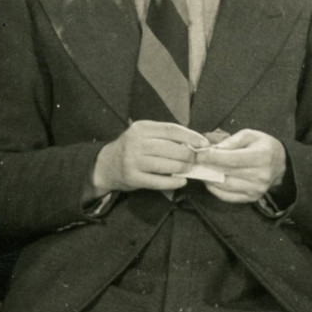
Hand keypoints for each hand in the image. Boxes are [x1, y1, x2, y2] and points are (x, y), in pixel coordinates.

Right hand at [91, 120, 207, 196]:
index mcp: (142, 128)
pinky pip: (158, 181)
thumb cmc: (133, 148)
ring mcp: (133, 161)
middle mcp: (136, 143)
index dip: (191, 136)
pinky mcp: (132, 178)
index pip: (171, 129)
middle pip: (170, 148)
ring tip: (189, 169)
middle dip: (188, 155)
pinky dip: (173, 182)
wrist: (106, 164)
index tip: (204, 144)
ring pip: (165, 165)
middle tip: (196, 159)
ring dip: (182, 168)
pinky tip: (181, 181)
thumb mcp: (145, 134)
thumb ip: (165, 136)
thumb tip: (194, 143)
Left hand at [196, 128, 286, 204]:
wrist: (282, 164)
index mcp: (262, 157)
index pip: (232, 159)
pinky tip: (210, 181)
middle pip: (227, 173)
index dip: (213, 158)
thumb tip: (214, 150)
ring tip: (201, 170)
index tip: (199, 154)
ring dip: (209, 179)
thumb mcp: (251, 135)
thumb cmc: (264, 146)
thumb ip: (232, 141)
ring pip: (225, 186)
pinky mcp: (252, 198)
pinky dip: (215, 190)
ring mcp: (256, 189)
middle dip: (208, 167)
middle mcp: (260, 175)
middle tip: (195, 162)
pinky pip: (228, 197)